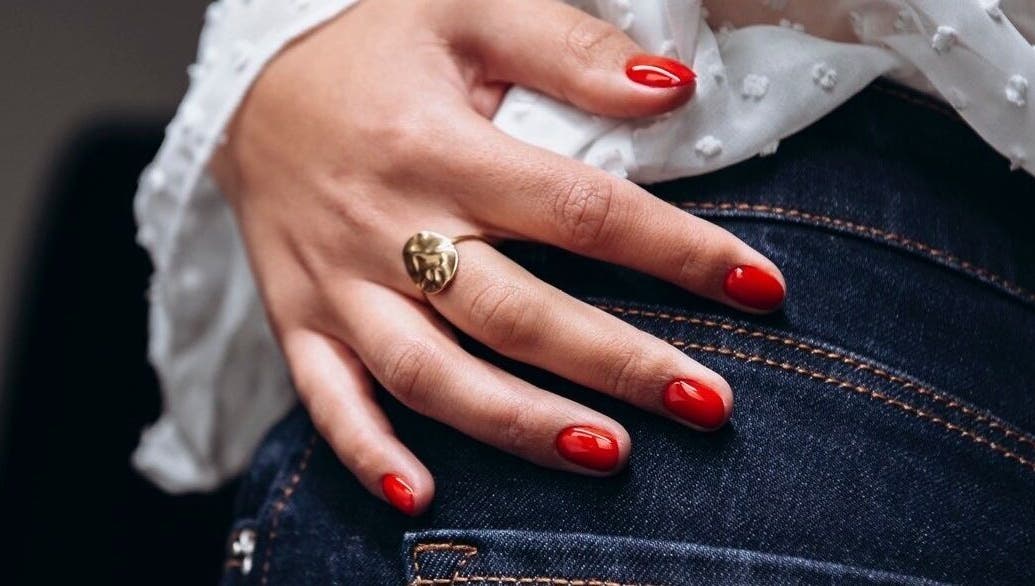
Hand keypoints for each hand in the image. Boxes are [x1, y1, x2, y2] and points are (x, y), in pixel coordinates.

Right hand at [211, 0, 784, 514]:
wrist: (252, 86)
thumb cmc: (374, 44)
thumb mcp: (466, 7)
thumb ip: (567, 47)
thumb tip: (671, 89)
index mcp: (437, 146)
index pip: (578, 210)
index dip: (675, 252)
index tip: (759, 288)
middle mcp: (387, 226)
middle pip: (514, 312)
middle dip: (617, 363)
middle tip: (708, 402)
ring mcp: (338, 283)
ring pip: (431, 373)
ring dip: (519, 424)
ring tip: (610, 456)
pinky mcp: (300, 318)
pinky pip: (326, 398)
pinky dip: (370, 454)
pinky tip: (425, 498)